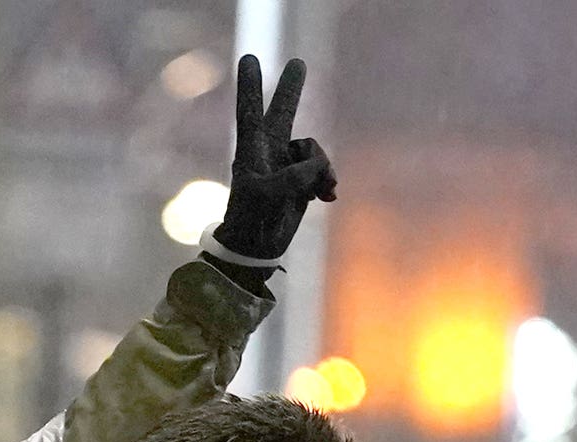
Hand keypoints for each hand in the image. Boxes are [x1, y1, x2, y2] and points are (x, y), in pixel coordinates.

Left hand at [213, 54, 336, 262]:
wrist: (257, 248)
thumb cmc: (252, 219)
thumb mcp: (272, 194)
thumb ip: (296, 174)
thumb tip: (319, 168)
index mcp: (253, 150)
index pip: (250, 110)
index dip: (251, 86)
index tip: (249, 59)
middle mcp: (270, 152)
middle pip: (283, 112)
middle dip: (291, 88)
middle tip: (298, 62)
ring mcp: (287, 166)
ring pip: (313, 151)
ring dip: (323, 168)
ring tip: (323, 189)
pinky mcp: (301, 182)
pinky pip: (322, 171)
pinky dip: (327, 181)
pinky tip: (327, 197)